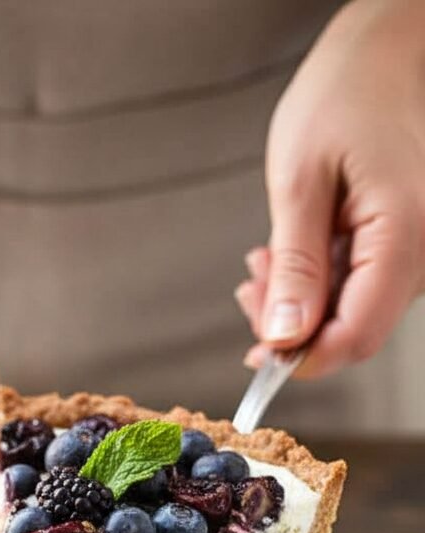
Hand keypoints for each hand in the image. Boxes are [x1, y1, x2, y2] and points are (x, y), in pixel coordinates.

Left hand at [236, 0, 424, 376]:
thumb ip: (295, 265)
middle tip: (252, 283)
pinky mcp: (407, 244)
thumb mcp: (300, 179)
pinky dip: (319, 280)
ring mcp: (420, 248)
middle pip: (355, 330)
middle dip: (294, 324)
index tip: (256, 356)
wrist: (385, 48)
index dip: (304, 358)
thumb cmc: (346, 91)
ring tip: (266, 259)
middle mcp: (424, 250)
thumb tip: (284, 336)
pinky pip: (361, 285)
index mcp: (405, 232)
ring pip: (355, 312)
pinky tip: (290, 253)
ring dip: (301, 300)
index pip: (358, 335)